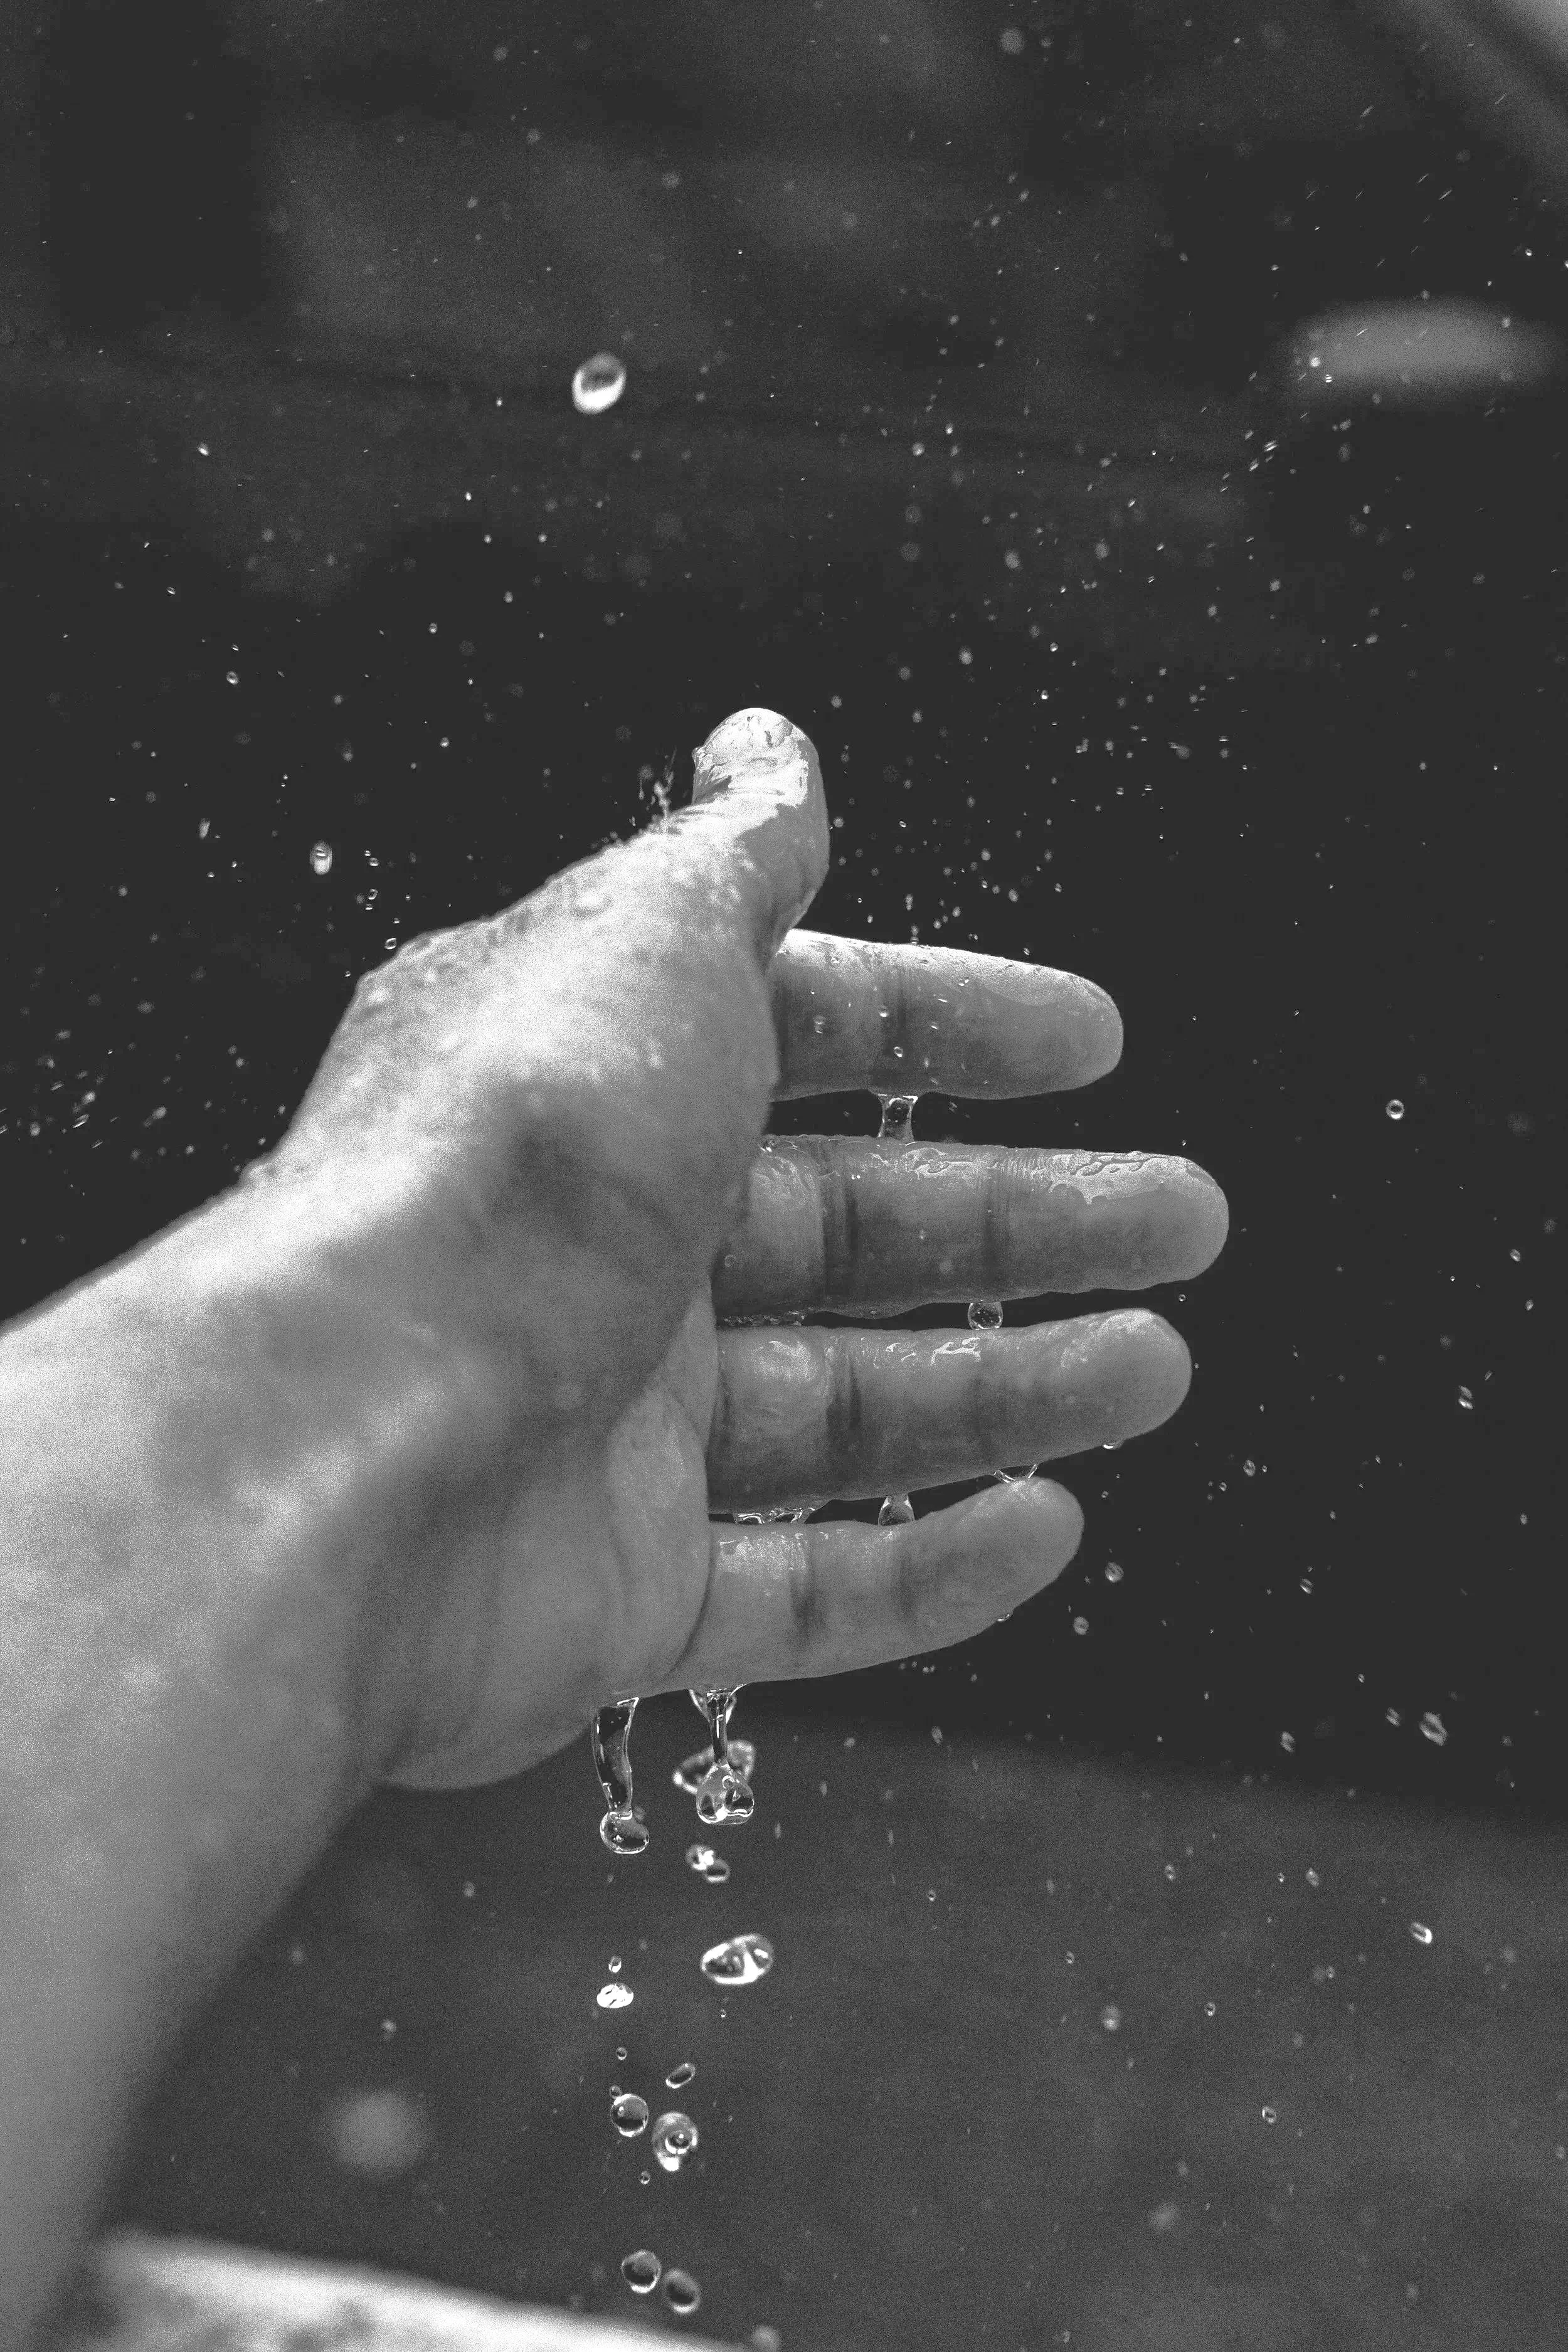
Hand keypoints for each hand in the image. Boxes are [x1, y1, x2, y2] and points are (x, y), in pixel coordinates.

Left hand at [242, 709, 1225, 1790]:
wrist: (353, 1442)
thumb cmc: (498, 1170)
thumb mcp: (643, 943)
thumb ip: (730, 859)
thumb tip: (771, 744)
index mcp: (595, 1081)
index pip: (802, 1037)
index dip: (951, 1028)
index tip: (1091, 1042)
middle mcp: (600, 1250)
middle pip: (852, 1230)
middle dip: (1028, 1217)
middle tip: (1183, 1217)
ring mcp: (613, 1427)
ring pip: (852, 1413)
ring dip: (1014, 1387)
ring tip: (1156, 1367)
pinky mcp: (624, 1588)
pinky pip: (807, 1590)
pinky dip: (930, 1572)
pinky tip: (1047, 1528)